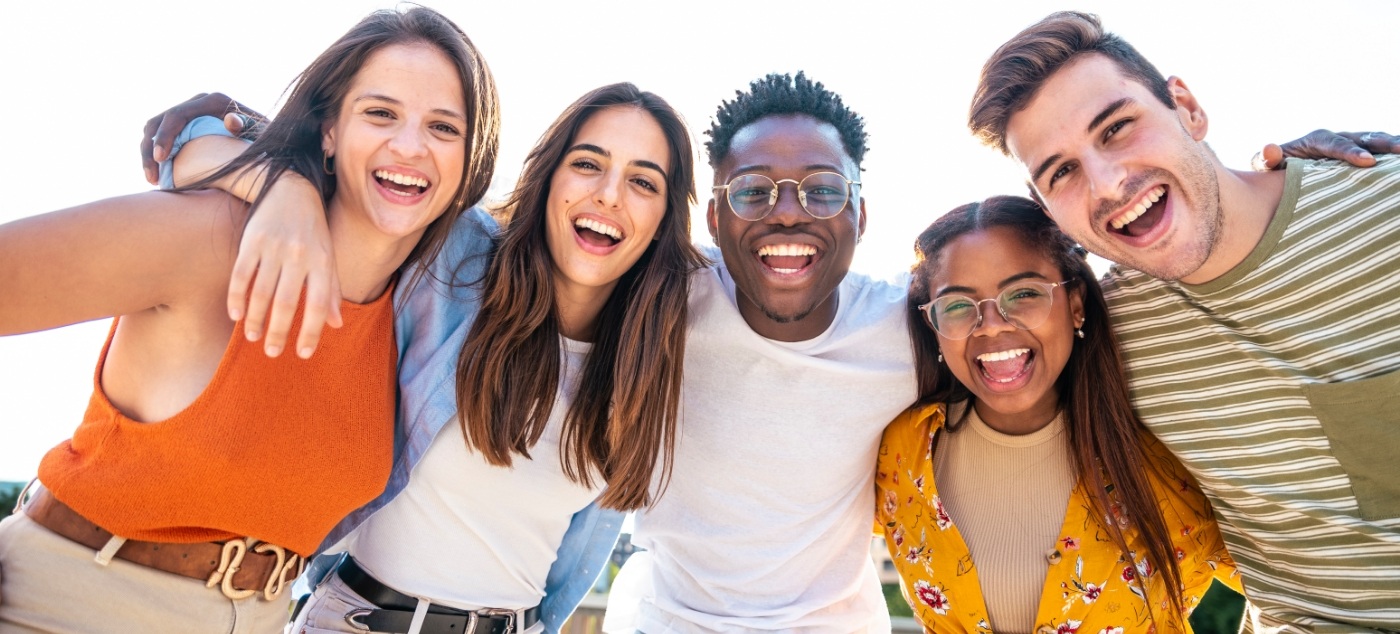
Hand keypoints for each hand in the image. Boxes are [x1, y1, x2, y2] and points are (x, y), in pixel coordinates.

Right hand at [142, 93, 262, 184]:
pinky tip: (158, 176)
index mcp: (214, 101)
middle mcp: (199, 102)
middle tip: (152, 178)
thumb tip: (231, 121)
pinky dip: (154, 155)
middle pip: (158, 121)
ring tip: (152, 180)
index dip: (164, 136)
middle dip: (149, 150)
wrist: (270, 142)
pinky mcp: (186, 125)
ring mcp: (190, 112)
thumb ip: (247, 127)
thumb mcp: (261, 136)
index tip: (161, 160)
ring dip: (147, 154)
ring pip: (153, 129)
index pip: (177, 115)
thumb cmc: (267, 142)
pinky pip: (160, 137)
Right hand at [232, 175, 341, 357]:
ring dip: (256, 320)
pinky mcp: (252, 240)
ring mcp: (274, 247)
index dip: (312, 331)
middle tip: (273, 353)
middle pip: (286, 303)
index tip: (304, 353)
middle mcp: (299, 255)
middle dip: (278, 332)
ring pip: (261, 292)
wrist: (291, 190)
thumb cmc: (313, 232)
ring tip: (253, 338)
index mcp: (323, 262)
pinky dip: (236, 298)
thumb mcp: (329, 257)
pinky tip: (236, 316)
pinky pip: (241, 275)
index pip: (319, 305)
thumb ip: (332, 291)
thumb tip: (336, 324)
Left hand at [1252, 130, 1399, 170]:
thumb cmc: (1275, 168)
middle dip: (1382, 144)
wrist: (1282, 167)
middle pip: (1363, 138)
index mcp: (1317, 139)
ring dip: (1393, 145)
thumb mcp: (1267, 165)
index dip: (1352, 151)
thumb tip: (1270, 150)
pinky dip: (1391, 156)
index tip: (1367, 161)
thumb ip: (1268, 159)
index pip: (1336, 143)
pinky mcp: (1361, 154)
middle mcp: (1338, 138)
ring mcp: (1352, 145)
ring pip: (1376, 142)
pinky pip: (1380, 153)